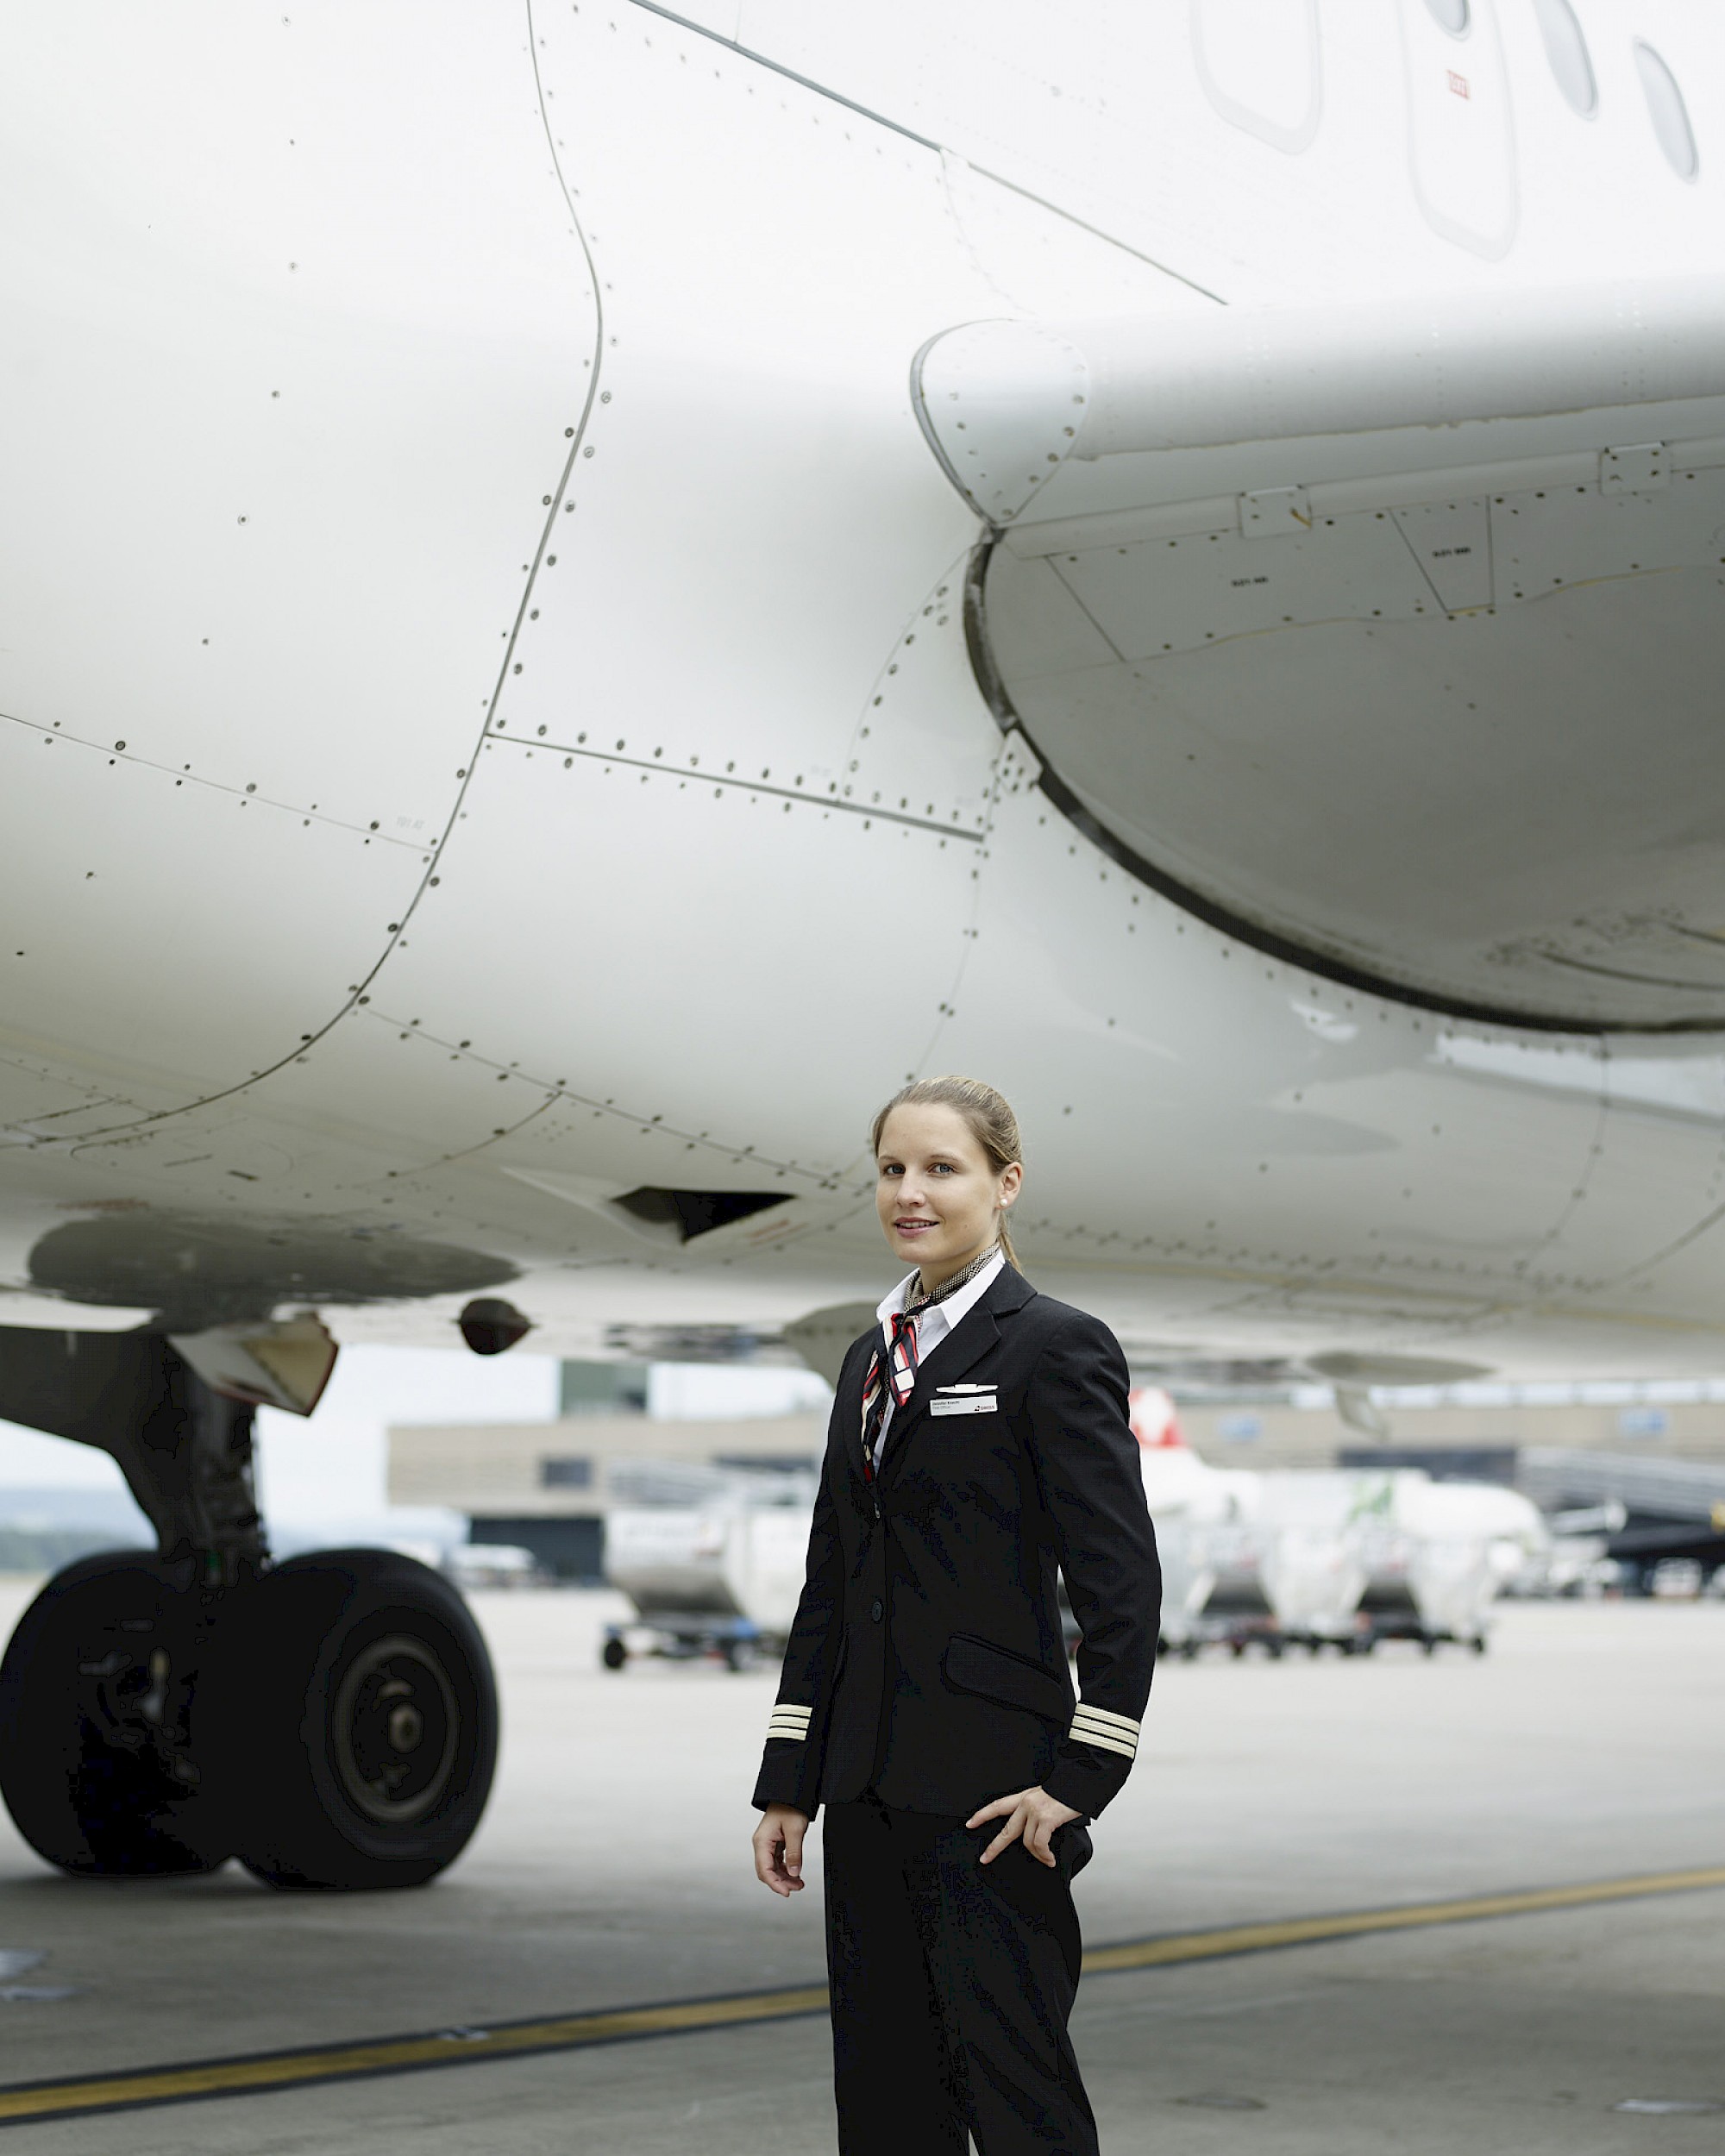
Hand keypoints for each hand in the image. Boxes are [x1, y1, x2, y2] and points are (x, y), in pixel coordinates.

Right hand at [752, 1804, 808, 1896]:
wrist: (791, 1794)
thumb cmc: (790, 1806)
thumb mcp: (795, 1830)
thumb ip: (794, 1853)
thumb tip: (794, 1873)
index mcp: (762, 1841)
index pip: (765, 1870)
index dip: (775, 1884)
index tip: (787, 1893)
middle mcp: (761, 1844)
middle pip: (767, 1872)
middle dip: (781, 1882)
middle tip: (797, 1887)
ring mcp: (766, 1844)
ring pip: (772, 1868)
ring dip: (784, 1877)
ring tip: (799, 1883)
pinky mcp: (773, 1843)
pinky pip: (776, 1862)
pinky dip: (785, 1869)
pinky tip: (795, 1873)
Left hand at [966, 1785, 1081, 1867]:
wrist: (1082, 1781)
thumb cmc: (1067, 1791)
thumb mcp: (1046, 1797)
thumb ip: (1036, 1811)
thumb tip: (1034, 1831)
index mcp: (1024, 1797)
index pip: (998, 1805)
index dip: (982, 1815)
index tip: (970, 1823)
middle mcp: (1026, 1803)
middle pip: (1006, 1830)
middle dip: (994, 1847)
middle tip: (985, 1858)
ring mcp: (1035, 1811)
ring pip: (1027, 1842)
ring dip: (1038, 1856)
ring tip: (1047, 1860)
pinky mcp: (1046, 1819)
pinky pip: (1040, 1844)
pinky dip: (1045, 1855)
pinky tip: (1050, 1859)